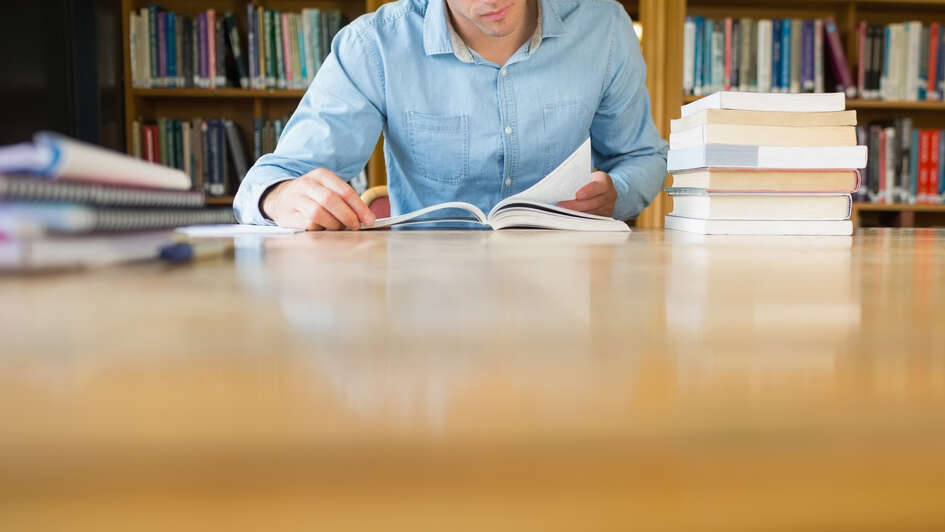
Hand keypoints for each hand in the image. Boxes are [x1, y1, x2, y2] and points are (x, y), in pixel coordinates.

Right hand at [261, 169, 375, 229]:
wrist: (280, 197)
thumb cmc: (311, 196)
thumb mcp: (327, 189)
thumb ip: (345, 201)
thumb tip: (366, 218)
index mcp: (321, 175)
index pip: (344, 191)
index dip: (359, 207)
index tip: (369, 220)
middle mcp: (307, 184)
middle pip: (331, 200)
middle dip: (347, 216)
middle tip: (355, 226)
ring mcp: (295, 199)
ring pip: (318, 213)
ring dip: (334, 224)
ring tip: (338, 227)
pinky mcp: (288, 215)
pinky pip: (308, 224)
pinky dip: (320, 229)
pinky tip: (323, 229)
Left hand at [557, 171, 616, 216]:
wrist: (597, 190)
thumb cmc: (587, 182)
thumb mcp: (584, 178)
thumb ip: (576, 182)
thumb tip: (560, 190)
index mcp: (605, 180)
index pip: (600, 186)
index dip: (589, 191)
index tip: (577, 195)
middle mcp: (610, 194)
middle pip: (595, 202)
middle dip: (577, 205)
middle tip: (562, 206)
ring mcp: (609, 207)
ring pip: (593, 213)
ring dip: (577, 214)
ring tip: (563, 213)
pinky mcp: (605, 216)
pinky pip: (592, 219)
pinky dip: (581, 219)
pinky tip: (570, 217)